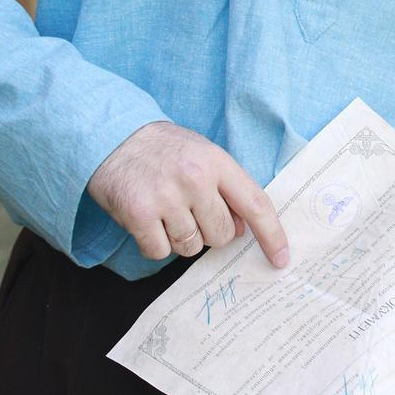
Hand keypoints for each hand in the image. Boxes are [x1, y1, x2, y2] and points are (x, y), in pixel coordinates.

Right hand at [87, 120, 290, 269]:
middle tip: (189, 212)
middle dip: (209, 233)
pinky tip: (147, 221)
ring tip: (165, 212)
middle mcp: (195, 179)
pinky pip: (159, 252)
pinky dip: (154, 244)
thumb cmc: (164, 151)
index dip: (271, 235)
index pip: (255, 204)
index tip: (281, 258)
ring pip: (189, 247)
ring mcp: (166, 197)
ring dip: (179, 239)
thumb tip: (241, 230)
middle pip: (220, 236)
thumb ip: (225, 189)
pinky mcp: (138, 214)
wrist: (112, 136)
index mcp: (217, 162)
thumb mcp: (202, 155)